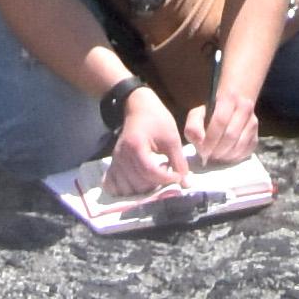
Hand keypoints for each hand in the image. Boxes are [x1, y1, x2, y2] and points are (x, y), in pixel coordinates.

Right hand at [103, 75, 188, 189]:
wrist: (138, 107)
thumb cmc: (157, 119)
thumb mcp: (171, 138)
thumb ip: (178, 161)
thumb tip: (186, 183)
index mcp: (136, 146)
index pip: (150, 172)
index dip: (166, 179)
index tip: (178, 176)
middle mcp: (121, 156)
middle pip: (139, 184)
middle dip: (156, 184)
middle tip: (166, 172)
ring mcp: (115, 162)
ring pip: (128, 189)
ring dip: (144, 189)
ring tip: (154, 175)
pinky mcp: (112, 165)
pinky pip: (115, 187)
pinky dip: (127, 190)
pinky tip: (139, 182)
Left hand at [184, 88, 260, 171]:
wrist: (233, 107)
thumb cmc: (211, 113)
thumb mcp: (198, 114)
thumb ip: (193, 126)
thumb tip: (199, 141)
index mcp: (229, 99)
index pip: (220, 121)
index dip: (210, 140)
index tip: (203, 151)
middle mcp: (245, 107)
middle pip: (231, 135)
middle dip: (217, 150)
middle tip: (210, 156)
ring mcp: (253, 122)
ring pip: (240, 145)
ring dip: (226, 156)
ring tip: (217, 156)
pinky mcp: (256, 136)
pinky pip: (246, 151)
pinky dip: (234, 158)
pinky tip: (226, 155)